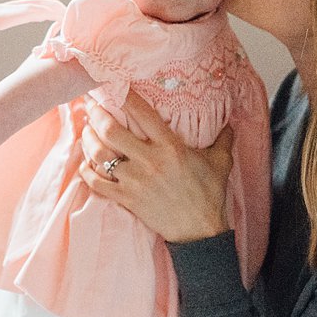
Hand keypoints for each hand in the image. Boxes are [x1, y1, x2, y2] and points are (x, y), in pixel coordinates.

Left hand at [77, 92, 233, 242]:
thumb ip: (223, 138)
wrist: (200, 231)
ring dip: (88, 140)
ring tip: (86, 131)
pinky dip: (87, 172)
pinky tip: (86, 164)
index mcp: (170, 147)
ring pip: (100, 155)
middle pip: (111, 131)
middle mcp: (149, 161)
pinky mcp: (126, 199)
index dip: (124, 96)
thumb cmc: (210, 194)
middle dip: (96, 115)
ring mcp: (135, 181)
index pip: (143, 113)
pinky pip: (97, 183)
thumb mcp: (221, 162)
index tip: (112, 85)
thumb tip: (231, 120)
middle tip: (91, 105)